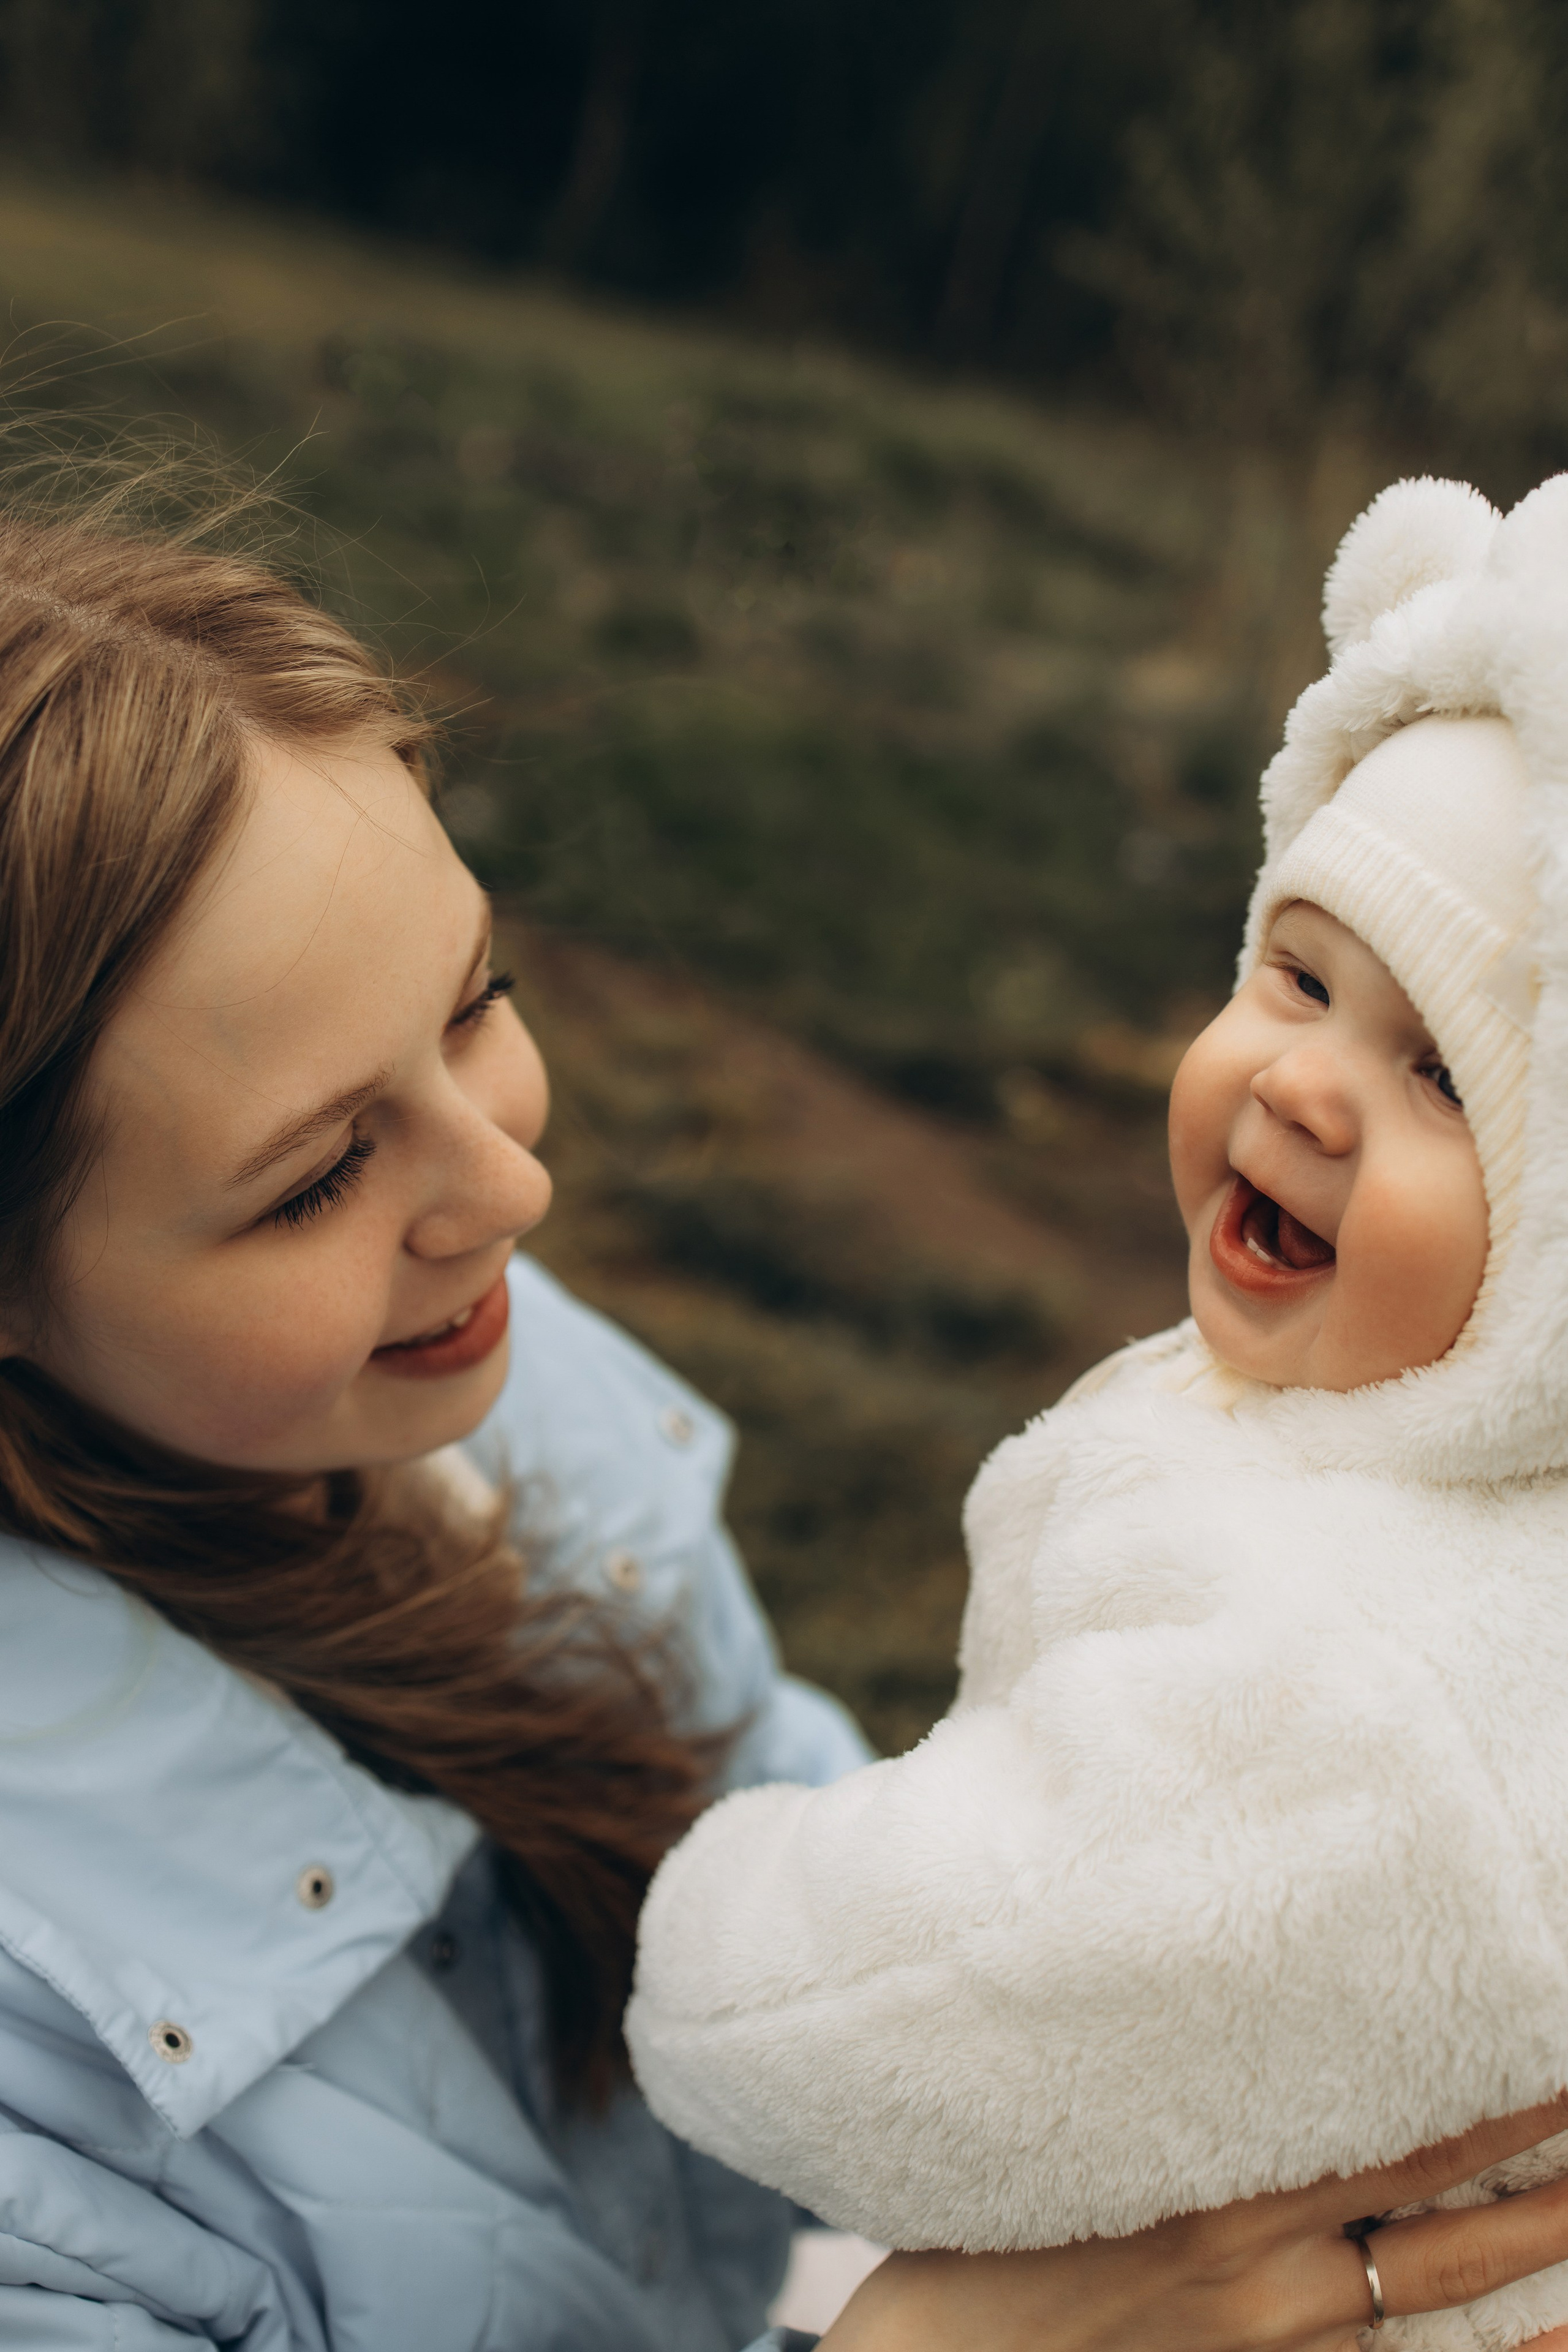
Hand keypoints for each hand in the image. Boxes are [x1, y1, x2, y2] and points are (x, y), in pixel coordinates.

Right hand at [819, 2094, 1567, 2351]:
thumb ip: (1180, 2102)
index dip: (1490, 2092)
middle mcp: (1266, 2272)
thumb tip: (1262, 2038)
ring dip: (1535, 2245)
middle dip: (1545, 2161)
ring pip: (1441, 2290)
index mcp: (1221, 2192)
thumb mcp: (1087, 2146)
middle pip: (1447, 2215)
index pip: (1393, 2128)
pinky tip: (1560, 2332)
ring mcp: (1279, 2347)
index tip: (1552, 2033)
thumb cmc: (993, 2244)